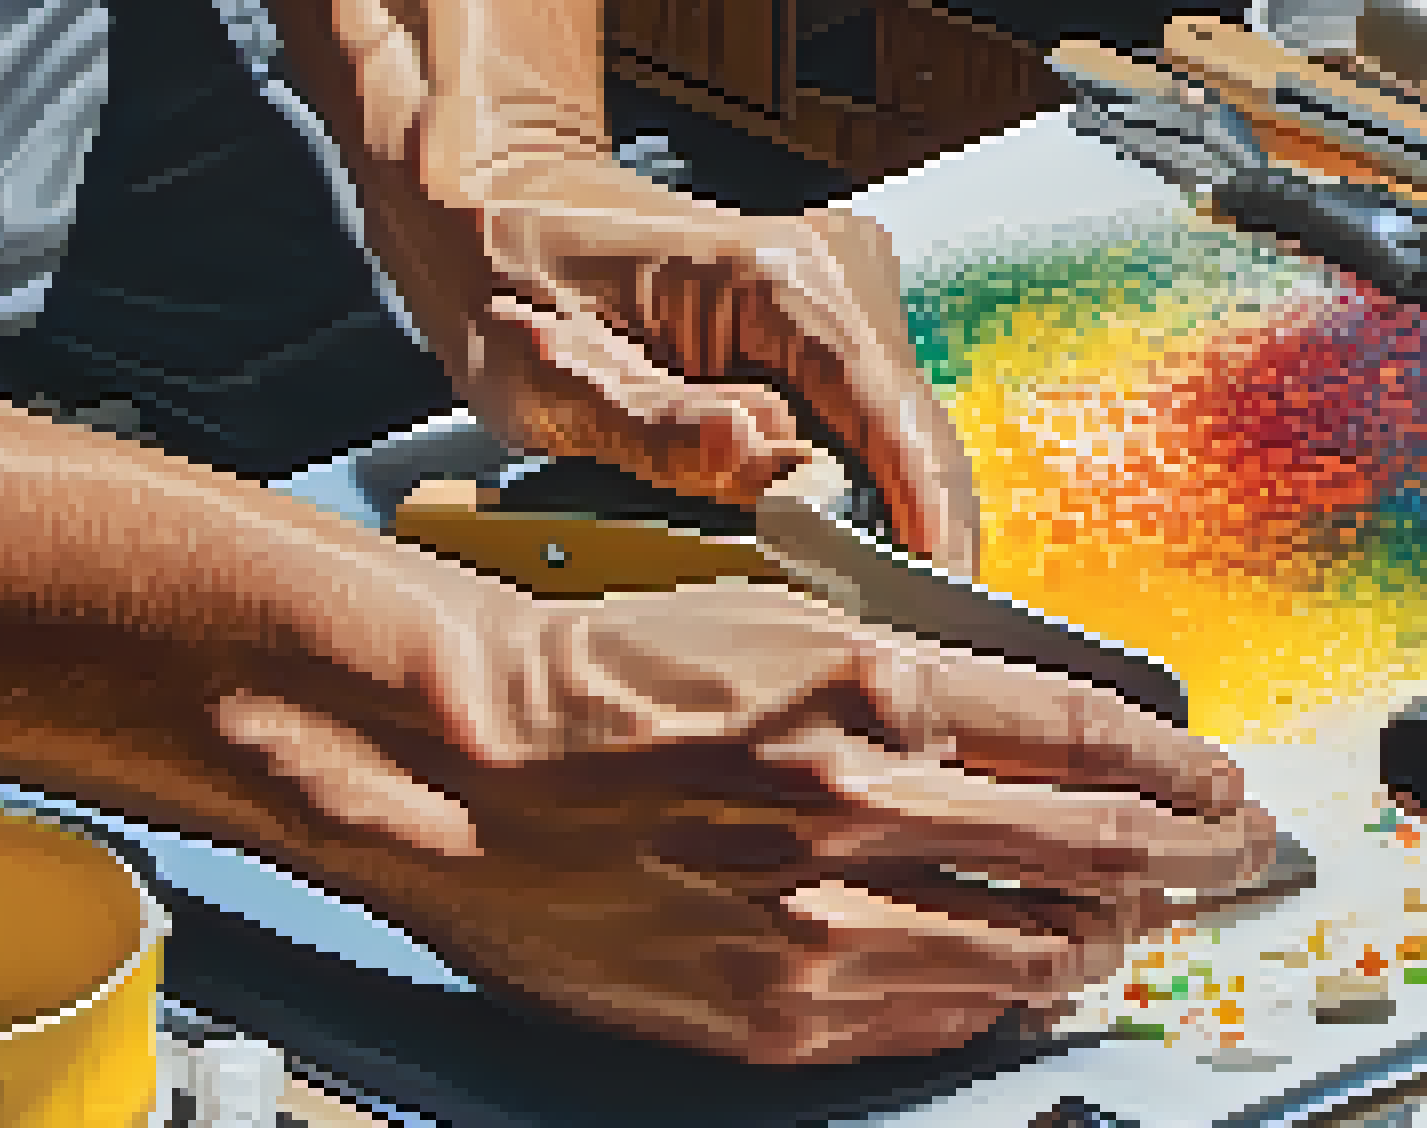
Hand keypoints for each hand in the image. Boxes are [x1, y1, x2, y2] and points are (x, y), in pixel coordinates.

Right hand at [212, 581, 1269, 1064]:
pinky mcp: (774, 1011)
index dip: (1179, 768)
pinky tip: (1026, 983)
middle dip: (1189, 859)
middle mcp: (863, 806)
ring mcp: (820, 923)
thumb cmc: (606, 678)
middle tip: (1231, 861)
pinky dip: (1003, 998)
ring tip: (1137, 929)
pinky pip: (938, 1018)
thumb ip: (916, 687)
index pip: (1088, 737)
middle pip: (1093, 849)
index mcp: (874, 688)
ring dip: (1109, 939)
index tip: (1220, 782)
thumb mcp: (782, 626)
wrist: (459, 767)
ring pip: (1031, 947)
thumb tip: (1029, 744)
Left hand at [320, 0, 978, 571]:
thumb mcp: (549, 371)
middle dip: (930, 523)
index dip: (919, 502)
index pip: (880, 403)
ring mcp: (822, 300)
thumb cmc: (504, 277)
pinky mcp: (808, 331)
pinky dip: (871, 487)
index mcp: (770, 278)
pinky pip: (862, 420)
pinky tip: (869, 550)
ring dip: (908, 510)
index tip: (936, 586)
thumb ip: (652, 427)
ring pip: (897, 424)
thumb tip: (754, 457)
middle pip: (911, 419)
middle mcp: (820, 278)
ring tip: (905, 604)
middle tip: (926, 626)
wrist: (489, 201)